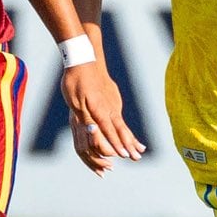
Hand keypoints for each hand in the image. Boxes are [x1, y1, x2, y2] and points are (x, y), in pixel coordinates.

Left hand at [62, 61, 143, 176]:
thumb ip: (85, 118)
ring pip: (123, 124)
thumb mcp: (75, 101)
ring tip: (140, 149)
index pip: (109, 130)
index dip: (117, 144)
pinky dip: (125, 128)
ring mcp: (113, 102)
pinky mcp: (113, 98)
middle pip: (121, 129)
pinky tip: (128, 134)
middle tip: (138, 158)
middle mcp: (110, 107)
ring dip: (131, 139)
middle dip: (129, 145)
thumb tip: (92, 132)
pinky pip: (120, 116)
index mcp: (99, 109)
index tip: (125, 155)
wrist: (84, 59)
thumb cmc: (75, 81)